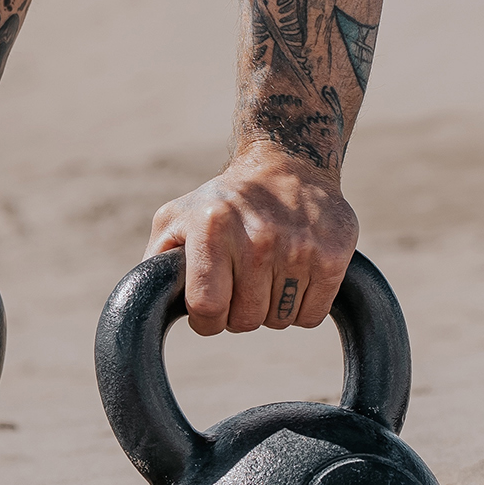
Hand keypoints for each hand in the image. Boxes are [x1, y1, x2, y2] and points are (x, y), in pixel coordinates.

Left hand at [147, 148, 358, 334]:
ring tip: (268, 273)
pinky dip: (302, 306)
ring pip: (280, 321)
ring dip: (271, 308)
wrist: (288, 163)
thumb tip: (147, 307)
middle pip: (245, 320)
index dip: (206, 320)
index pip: (207, 308)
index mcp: (212, 227)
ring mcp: (301, 246)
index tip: (210, 308)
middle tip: (242, 282)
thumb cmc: (223, 201)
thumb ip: (156, 263)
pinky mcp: (335, 254)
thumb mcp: (177, 219)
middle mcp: (259, 235)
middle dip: (238, 312)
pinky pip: (312, 315)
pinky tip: (295, 275)